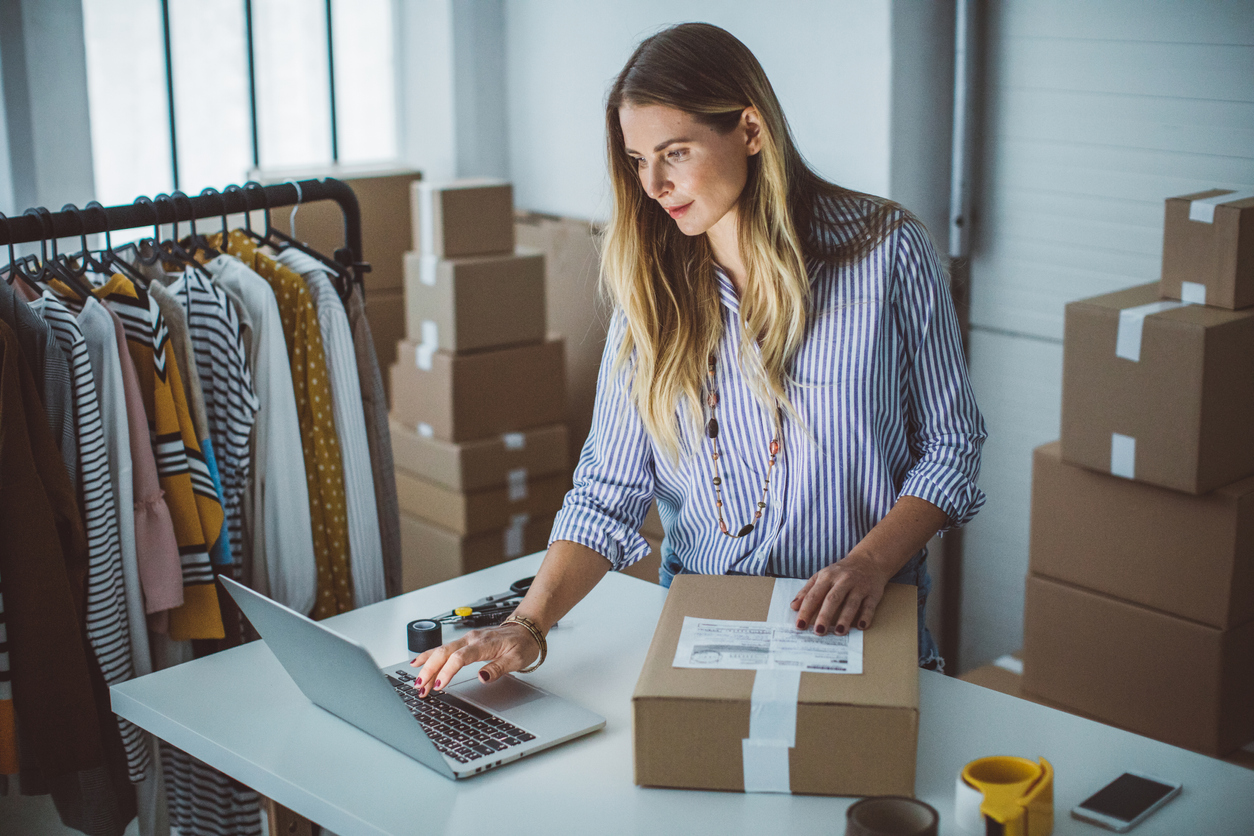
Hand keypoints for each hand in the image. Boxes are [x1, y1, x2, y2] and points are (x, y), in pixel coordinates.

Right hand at [408, 622, 540, 696]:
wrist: (526, 629)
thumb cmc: (522, 644)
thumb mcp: (516, 659)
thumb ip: (498, 668)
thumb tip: (482, 677)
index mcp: (484, 644)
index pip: (460, 657)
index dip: (447, 671)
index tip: (439, 685)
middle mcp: (472, 639)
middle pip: (445, 653)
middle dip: (430, 670)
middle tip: (420, 687)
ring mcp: (467, 639)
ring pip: (441, 650)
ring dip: (427, 666)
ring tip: (417, 682)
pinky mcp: (465, 642)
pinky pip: (444, 648)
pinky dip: (430, 656)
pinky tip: (419, 662)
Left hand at [789, 550, 893, 635]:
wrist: (868, 561)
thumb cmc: (840, 572)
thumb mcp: (821, 576)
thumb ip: (807, 591)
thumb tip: (793, 607)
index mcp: (827, 577)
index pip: (814, 595)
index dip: (806, 610)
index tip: (800, 626)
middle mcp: (843, 580)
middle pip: (832, 599)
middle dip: (825, 616)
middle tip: (818, 632)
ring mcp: (859, 586)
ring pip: (851, 603)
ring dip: (845, 618)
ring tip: (839, 632)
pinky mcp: (873, 593)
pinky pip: (869, 606)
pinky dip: (866, 616)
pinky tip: (861, 626)